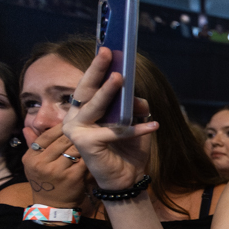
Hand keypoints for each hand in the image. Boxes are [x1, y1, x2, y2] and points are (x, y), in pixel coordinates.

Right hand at [22, 123, 89, 207]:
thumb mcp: (33, 164)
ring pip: (75, 148)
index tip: (72, 123)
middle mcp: (41, 163)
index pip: (47, 135)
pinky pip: (84, 159)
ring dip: (84, 142)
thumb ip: (33, 145)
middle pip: (63, 140)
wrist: (53, 206)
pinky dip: (90, 153)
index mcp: (30, 157)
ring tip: (91, 136)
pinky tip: (95, 150)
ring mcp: (57, 170)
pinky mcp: (73, 176)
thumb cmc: (45, 182)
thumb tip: (27, 126)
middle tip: (86, 127)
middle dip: (76, 133)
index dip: (61, 127)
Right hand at [62, 47, 157, 189]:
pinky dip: (137, 129)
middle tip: (107, 53)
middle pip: (86, 90)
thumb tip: (137, 98)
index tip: (107, 50)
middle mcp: (75, 119)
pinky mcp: (86, 145)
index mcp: (83, 111)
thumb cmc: (127, 149)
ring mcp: (77, 131)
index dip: (96, 68)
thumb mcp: (135, 123)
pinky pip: (116, 131)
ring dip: (108, 92)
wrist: (126, 179)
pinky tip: (153, 125)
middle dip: (97, 70)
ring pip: (95, 107)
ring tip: (120, 77)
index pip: (88, 86)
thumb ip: (135, 108)